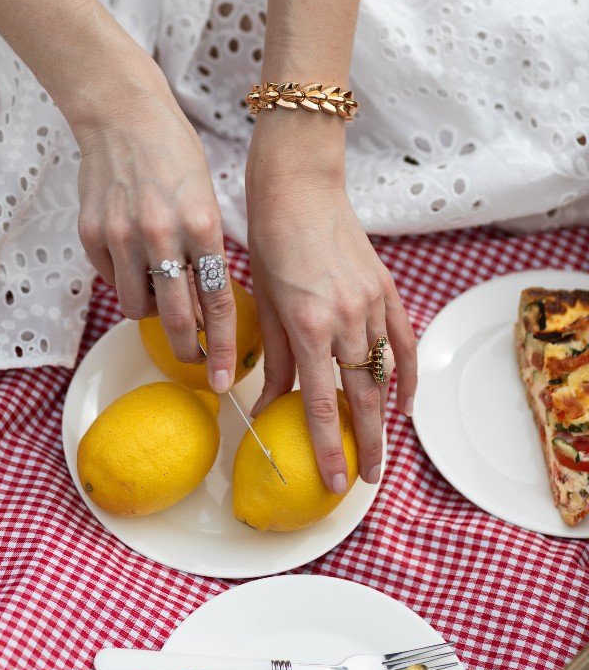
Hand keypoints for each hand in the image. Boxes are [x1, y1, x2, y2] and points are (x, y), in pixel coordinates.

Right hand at [72, 54, 237, 392]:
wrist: (122, 115)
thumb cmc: (173, 155)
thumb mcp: (205, 199)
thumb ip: (206, 250)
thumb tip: (206, 303)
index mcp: (201, 225)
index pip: (218, 303)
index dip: (224, 348)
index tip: (227, 379)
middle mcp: (162, 235)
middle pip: (176, 318)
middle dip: (188, 349)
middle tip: (194, 359)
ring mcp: (122, 236)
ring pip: (137, 307)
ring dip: (152, 312)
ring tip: (161, 294)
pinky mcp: (92, 234)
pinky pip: (111, 280)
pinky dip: (125, 282)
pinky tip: (133, 259)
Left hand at [245, 115, 416, 491]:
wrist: (300, 187)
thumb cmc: (269, 242)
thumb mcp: (263, 303)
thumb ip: (272, 359)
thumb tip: (265, 407)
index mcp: (308, 325)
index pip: (322, 403)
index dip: (328, 448)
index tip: (332, 482)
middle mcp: (346, 319)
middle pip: (363, 399)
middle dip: (366, 445)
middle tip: (365, 481)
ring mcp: (372, 304)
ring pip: (385, 375)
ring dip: (384, 417)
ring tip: (380, 450)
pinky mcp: (386, 290)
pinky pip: (403, 343)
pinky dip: (406, 376)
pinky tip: (403, 404)